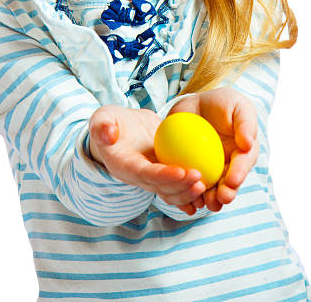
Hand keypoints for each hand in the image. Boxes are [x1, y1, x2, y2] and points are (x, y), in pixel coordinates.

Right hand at [89, 105, 206, 214]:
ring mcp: (152, 177)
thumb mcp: (101, 118)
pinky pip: (177, 185)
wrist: (118, 130)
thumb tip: (108, 133)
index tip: (183, 171)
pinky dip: (191, 190)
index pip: (145, 173)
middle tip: (201, 179)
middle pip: (162, 188)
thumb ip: (102, 126)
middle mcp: (139, 176)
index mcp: (124, 166)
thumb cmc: (109, 123)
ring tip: (207, 185)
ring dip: (189, 192)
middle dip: (181, 187)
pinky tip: (209, 189)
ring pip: (172, 191)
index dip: (164, 176)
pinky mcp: (163, 173)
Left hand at [168, 87, 258, 212]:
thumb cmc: (223, 103)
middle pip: (229, 184)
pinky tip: (185, 197)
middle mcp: (229, 166)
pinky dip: (188, 193)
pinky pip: (190, 184)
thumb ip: (245, 123)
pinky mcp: (192, 170)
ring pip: (212, 189)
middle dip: (226, 193)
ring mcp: (211, 171)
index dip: (239, 174)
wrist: (196, 104)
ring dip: (209, 199)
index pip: (243, 165)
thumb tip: (248, 143)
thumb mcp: (238, 106)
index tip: (232, 181)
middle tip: (221, 198)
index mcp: (244, 153)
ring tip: (205, 202)